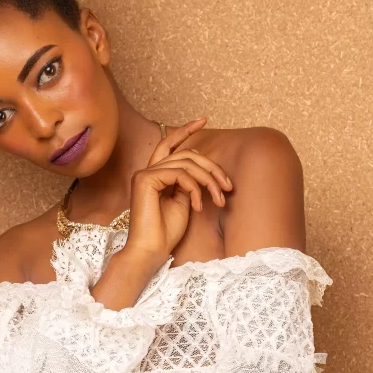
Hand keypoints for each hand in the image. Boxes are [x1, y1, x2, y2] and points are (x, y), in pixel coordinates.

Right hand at [125, 118, 232, 266]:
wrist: (150, 252)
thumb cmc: (166, 234)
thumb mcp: (184, 203)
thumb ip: (189, 184)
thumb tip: (202, 171)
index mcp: (155, 175)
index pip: (170, 144)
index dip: (185, 130)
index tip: (203, 120)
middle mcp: (147, 171)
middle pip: (187, 153)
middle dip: (212, 167)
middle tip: (228, 187)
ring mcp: (144, 174)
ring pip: (187, 163)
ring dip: (209, 180)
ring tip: (219, 200)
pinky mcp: (145, 180)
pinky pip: (180, 174)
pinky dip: (195, 188)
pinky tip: (199, 206)